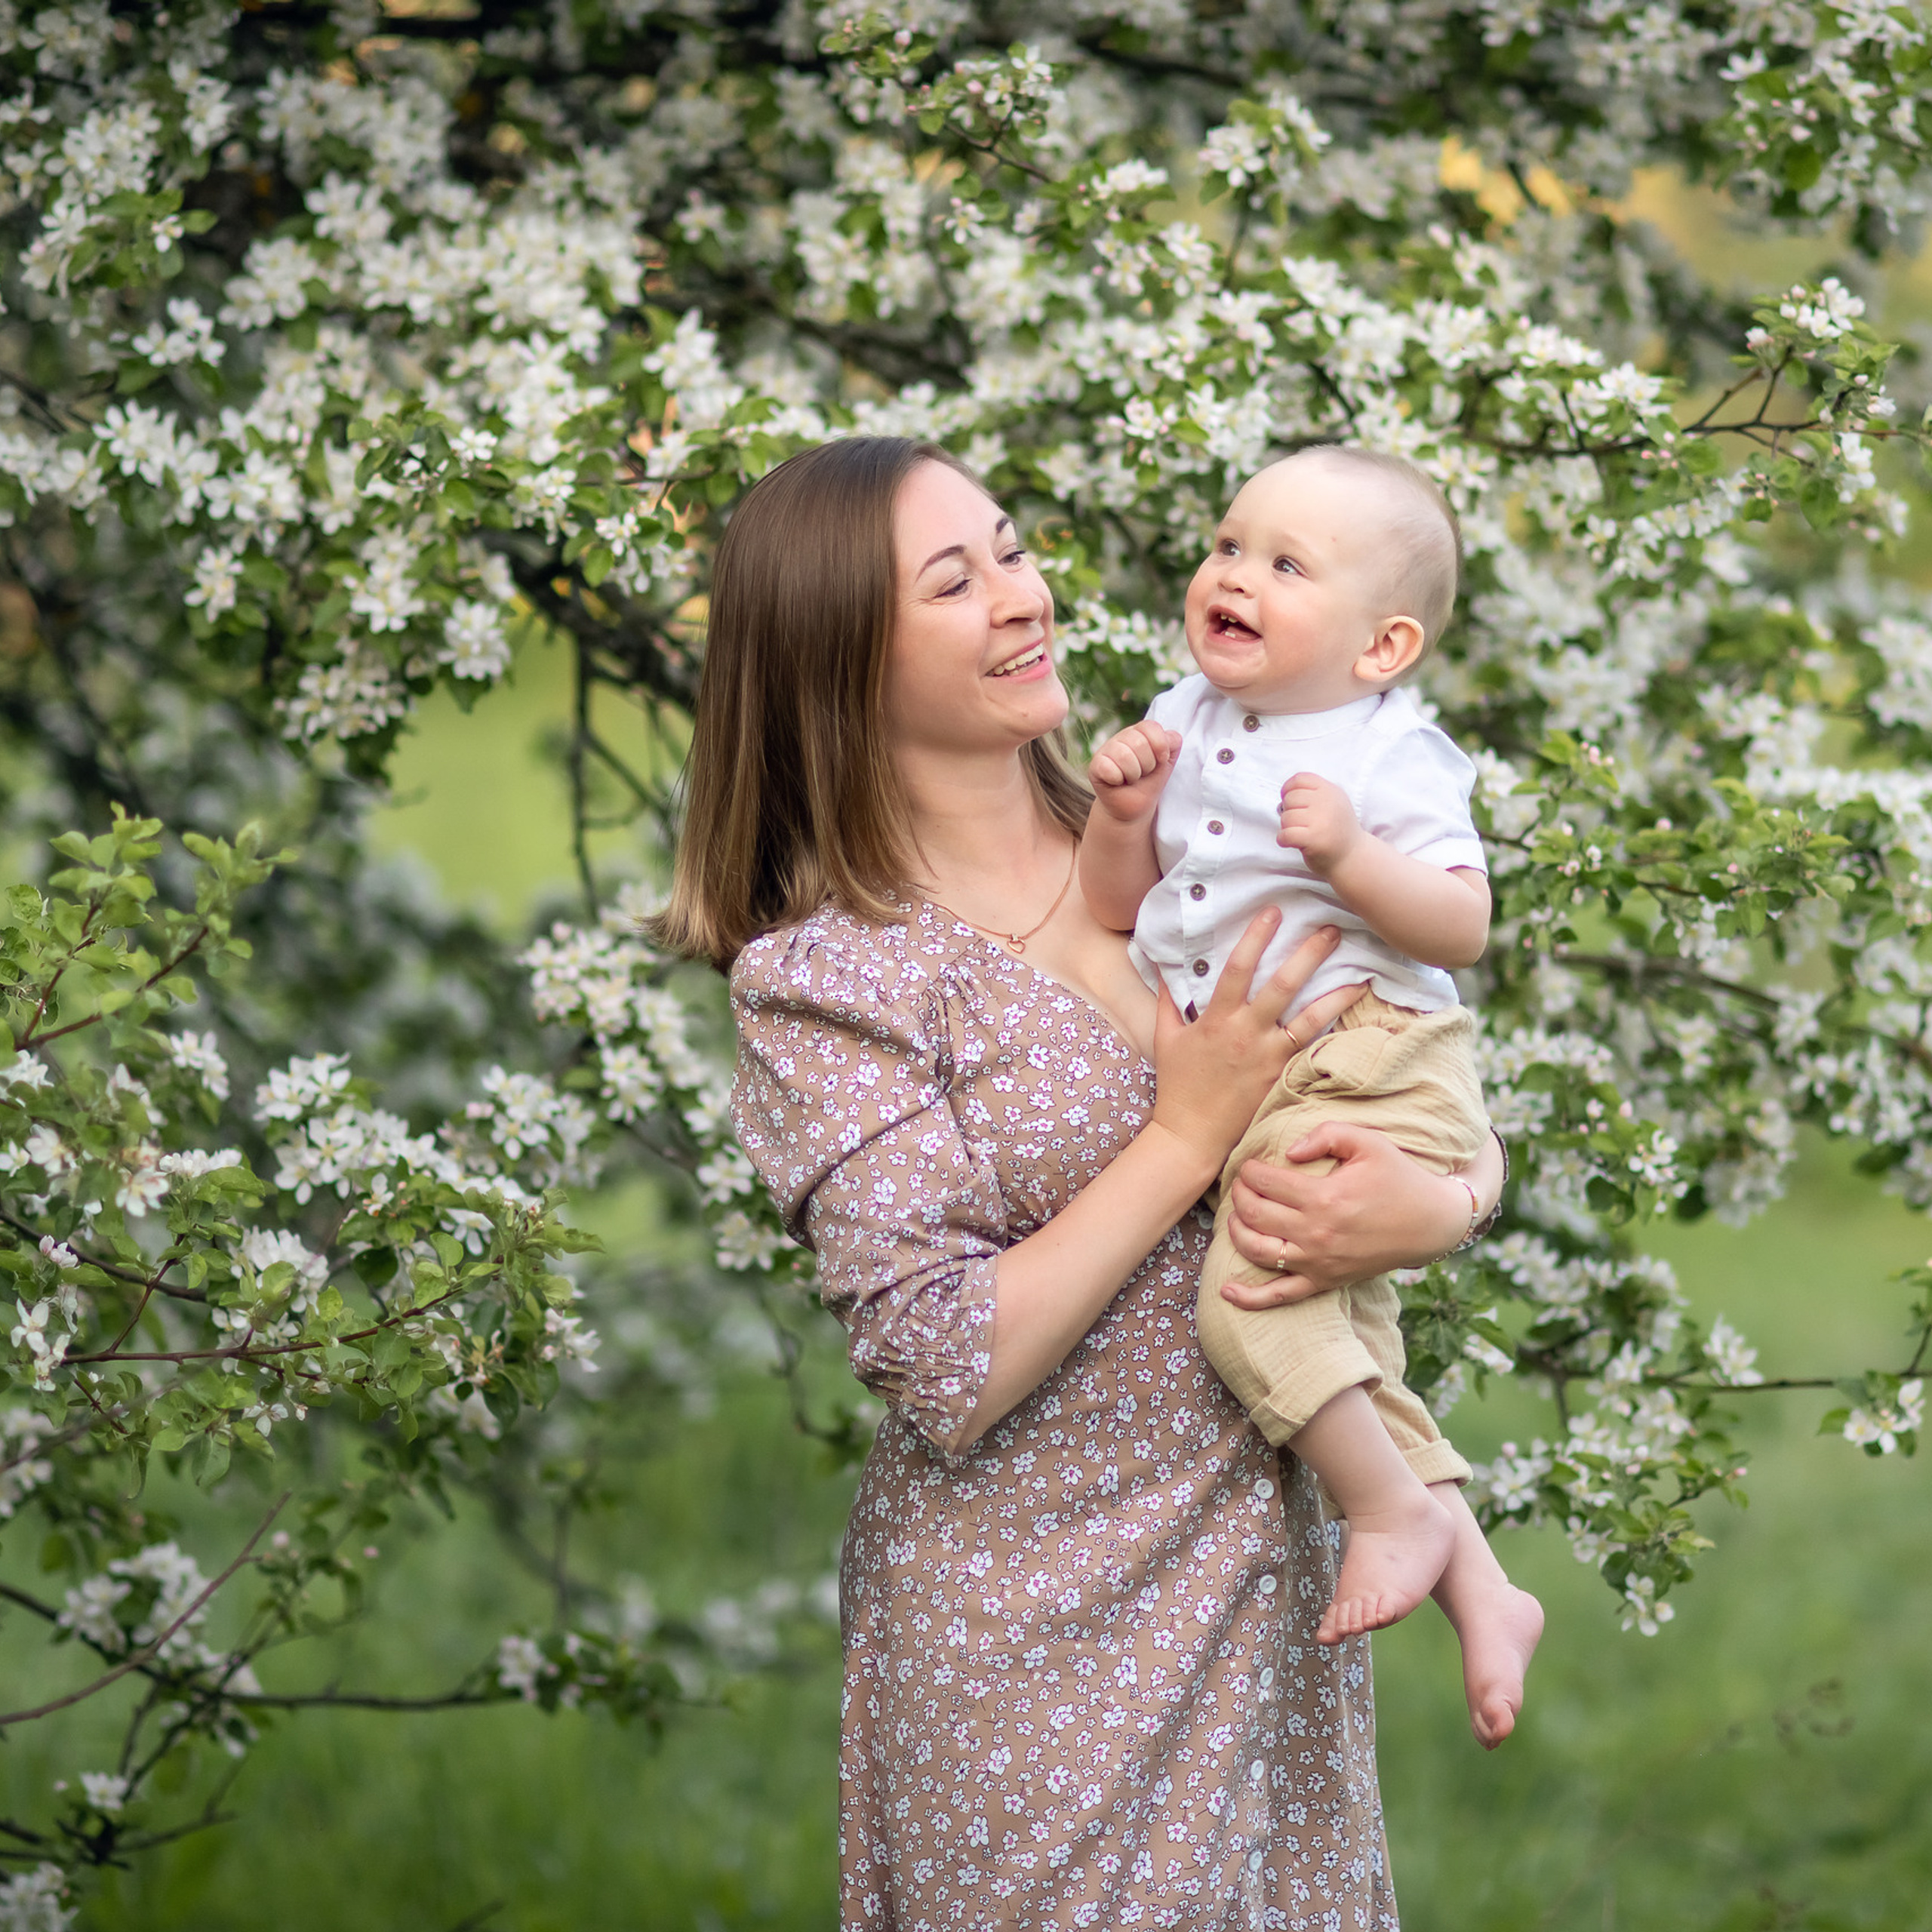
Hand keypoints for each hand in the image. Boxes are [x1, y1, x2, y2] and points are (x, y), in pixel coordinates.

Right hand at [1090, 723, 1180, 822]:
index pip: (1151, 727)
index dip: (1160, 746)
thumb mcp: (1167, 761)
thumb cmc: (1150, 781)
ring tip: (1131, 779)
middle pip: (1139, 743)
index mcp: (1140, 731)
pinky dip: (1117, 779)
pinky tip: (1117, 782)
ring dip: (1133, 774)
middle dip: (1147, 765)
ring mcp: (1106, 749)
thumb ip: (1172, 743)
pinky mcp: (1095, 765)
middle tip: (1143, 773)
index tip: (1160, 760)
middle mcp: (1122, 736)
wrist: (1133, 807)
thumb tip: (1168, 737)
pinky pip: (1108, 768)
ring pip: (1124, 756)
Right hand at [1144, 916, 1363, 1183]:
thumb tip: (1164, 968)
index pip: (1237, 969)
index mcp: (1216, 1020)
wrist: (1192, 1135)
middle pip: (1282, 986)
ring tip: (1362, 974)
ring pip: (1309, 1019)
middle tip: (1332, 929)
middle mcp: (1245, 1033)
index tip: (1273, 912)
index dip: (1256, 938)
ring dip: (1337, 994)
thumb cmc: (1178, 1086)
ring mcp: (1267, 1057)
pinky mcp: (1281, 1078)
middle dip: (1308, 954)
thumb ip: (1168, 1001)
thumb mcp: (1165, 1038)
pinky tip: (1354, 1019)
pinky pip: (1312, 1050)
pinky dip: (1333, 1033)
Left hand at [1218, 1120, 1490, 1307]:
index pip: (1266, 1183)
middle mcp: (1316, 1234)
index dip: (1249, 1170)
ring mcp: (1318, 1263)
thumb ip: (1325, 1135)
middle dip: (1238, 1195)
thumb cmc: (1398, 1177)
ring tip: (1236, 1216)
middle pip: (1255, 1214)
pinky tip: (1226, 1290)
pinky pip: (1280, 1296)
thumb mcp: (1369, 1142)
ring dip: (1236, 1232)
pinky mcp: (1324, 1282)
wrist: (1431, 1223)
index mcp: (1324, 1198)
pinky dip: (1250, 1298)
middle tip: (1240, 1185)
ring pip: (1257, 1252)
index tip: (1250, 1164)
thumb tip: (1289, 1151)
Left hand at [1278, 771, 1359, 876]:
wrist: (1353, 857)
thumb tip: (1283, 796)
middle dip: (1288, 812)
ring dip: (1287, 828)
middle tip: (1300, 824)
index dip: (1288, 790)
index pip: (1300, 779)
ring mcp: (1322, 820)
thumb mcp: (1332, 803)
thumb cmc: (1336, 831)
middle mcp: (1328, 802)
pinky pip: (1285, 834)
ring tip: (1301, 834)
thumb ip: (1312, 794)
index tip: (1292, 803)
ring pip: (1286, 817)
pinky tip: (1292, 843)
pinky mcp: (1314, 838)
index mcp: (1331, 790)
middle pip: (1290, 798)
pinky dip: (1283, 840)